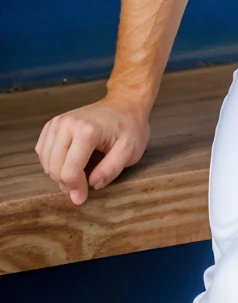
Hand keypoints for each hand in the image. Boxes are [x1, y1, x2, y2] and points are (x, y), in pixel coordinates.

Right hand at [35, 96, 150, 205]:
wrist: (124, 105)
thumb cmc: (129, 128)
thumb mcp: (130, 151)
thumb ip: (111, 170)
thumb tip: (92, 185)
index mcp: (87, 131)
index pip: (70, 171)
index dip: (75, 189)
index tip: (82, 198)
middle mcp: (67, 124)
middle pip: (54, 167)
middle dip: (66, 183)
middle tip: (81, 188)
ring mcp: (57, 122)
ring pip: (45, 160)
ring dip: (58, 173)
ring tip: (78, 175)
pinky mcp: (52, 124)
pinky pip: (42, 150)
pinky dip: (51, 162)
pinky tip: (67, 164)